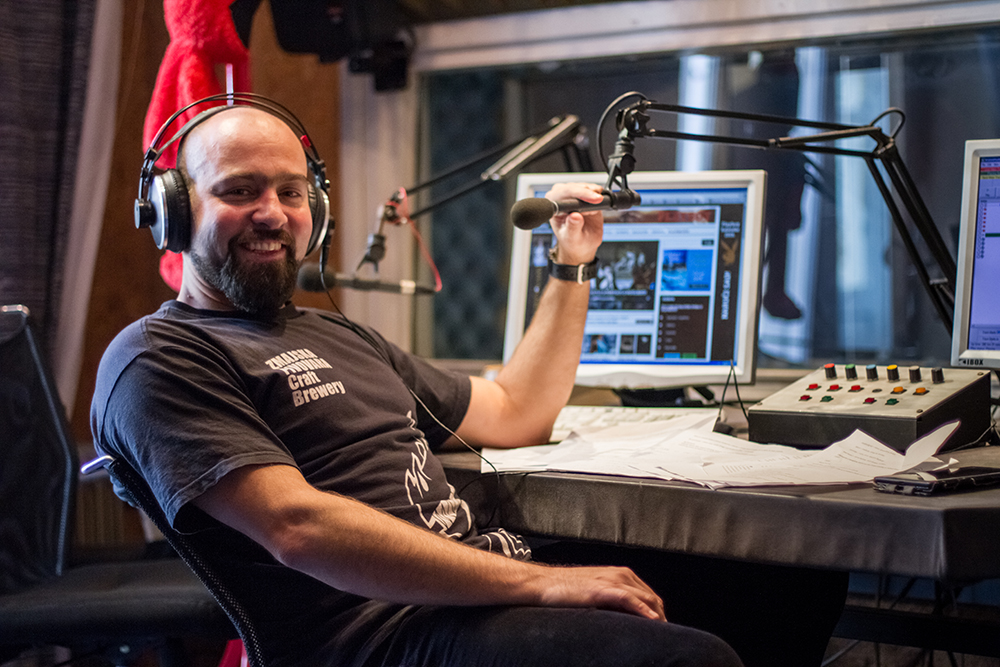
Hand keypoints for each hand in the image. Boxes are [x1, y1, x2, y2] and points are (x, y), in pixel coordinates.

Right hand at [533, 564, 666, 620]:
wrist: (543, 584)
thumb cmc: (566, 590)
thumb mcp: (596, 592)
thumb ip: (612, 601)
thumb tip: (625, 617)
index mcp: (620, 574)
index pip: (649, 595)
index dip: (658, 612)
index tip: (663, 629)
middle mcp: (620, 574)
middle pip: (652, 597)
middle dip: (662, 616)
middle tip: (666, 636)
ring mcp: (611, 580)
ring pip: (645, 598)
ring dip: (657, 616)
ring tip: (663, 633)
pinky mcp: (601, 589)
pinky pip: (629, 599)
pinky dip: (643, 610)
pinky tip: (652, 621)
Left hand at [545, 182, 604, 265]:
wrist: (583, 244)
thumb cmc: (573, 242)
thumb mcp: (572, 238)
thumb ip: (572, 227)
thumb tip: (575, 216)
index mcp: (554, 208)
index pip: (563, 194)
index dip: (578, 194)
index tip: (592, 200)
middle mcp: (561, 199)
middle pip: (574, 187)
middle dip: (587, 192)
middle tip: (598, 200)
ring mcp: (573, 196)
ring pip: (584, 186)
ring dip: (593, 193)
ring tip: (595, 209)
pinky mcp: (585, 196)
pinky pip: (593, 189)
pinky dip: (598, 194)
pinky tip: (598, 203)